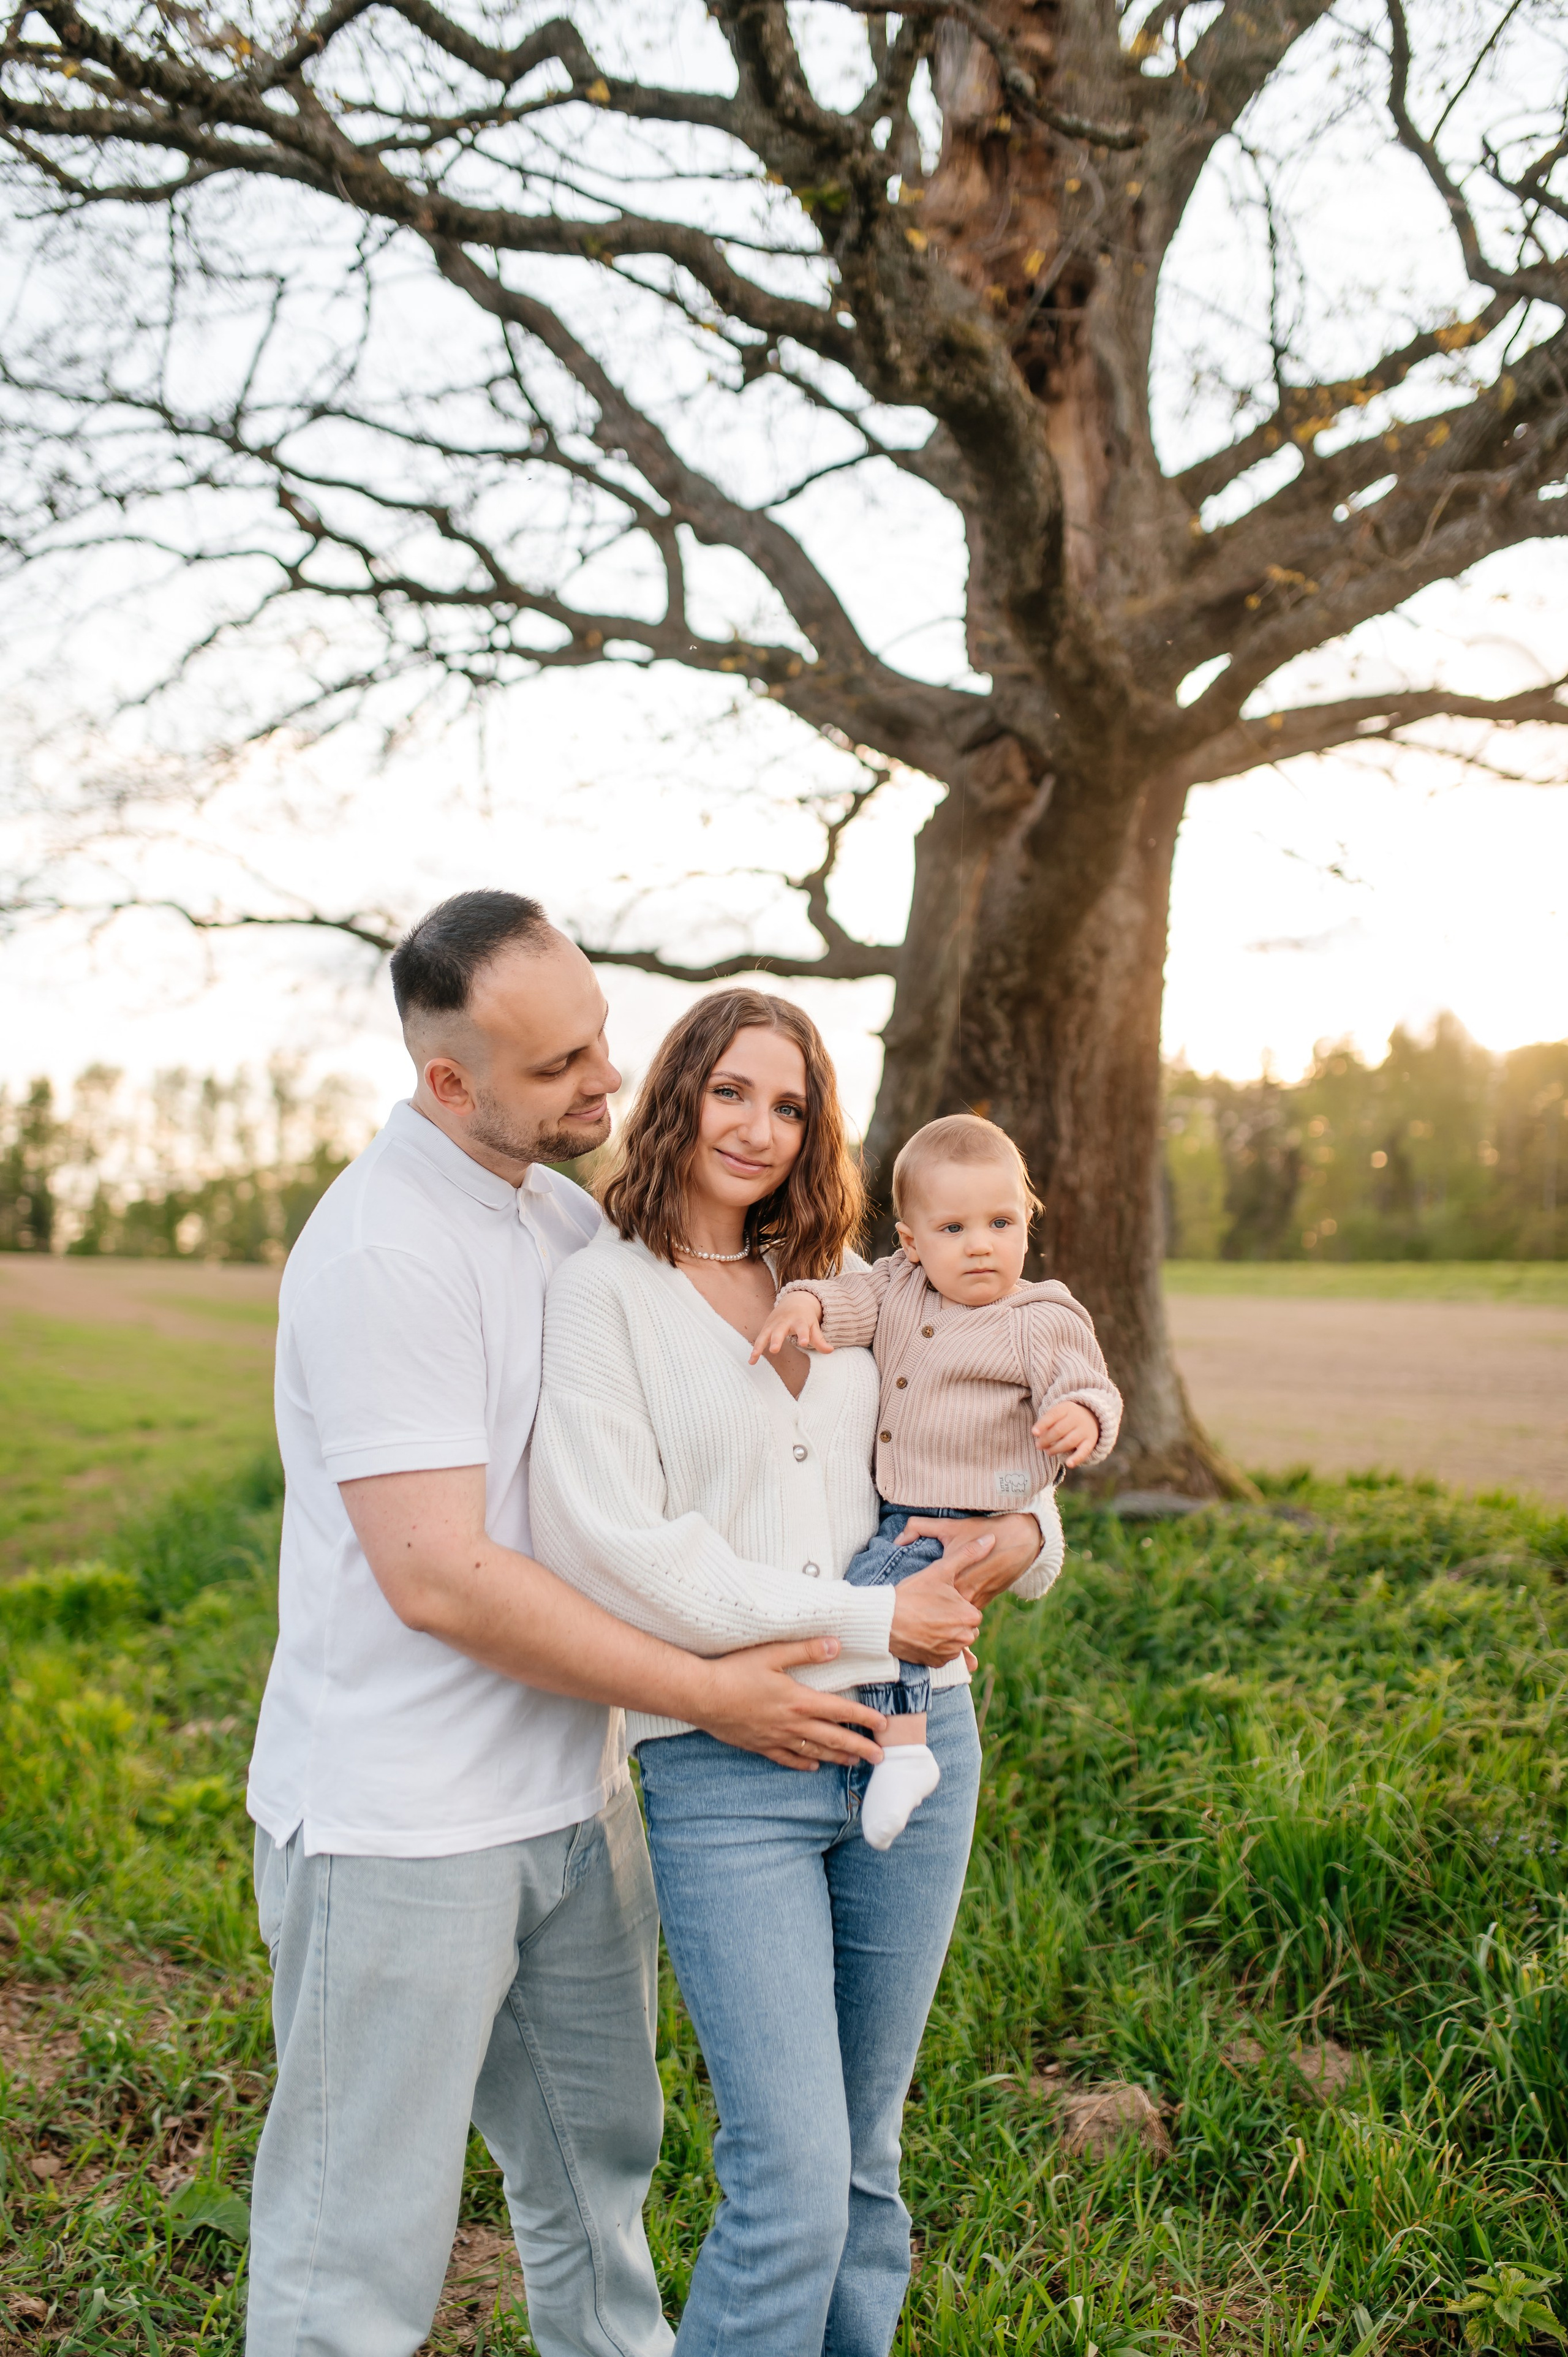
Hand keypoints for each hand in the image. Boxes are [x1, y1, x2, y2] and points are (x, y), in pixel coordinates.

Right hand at [690, 1636, 885, 1769]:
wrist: (701, 1696)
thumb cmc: (735, 1671)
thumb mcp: (772, 1653)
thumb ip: (806, 1650)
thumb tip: (836, 1645)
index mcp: (799, 1700)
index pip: (840, 1711)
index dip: (865, 1719)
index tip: (884, 1726)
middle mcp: (791, 1724)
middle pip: (833, 1738)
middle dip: (859, 1747)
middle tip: (880, 1756)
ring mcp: (775, 1738)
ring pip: (814, 1752)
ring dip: (837, 1757)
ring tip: (855, 1762)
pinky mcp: (760, 1745)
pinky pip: (787, 1759)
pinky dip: (803, 1764)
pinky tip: (814, 1767)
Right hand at [749, 1293, 830, 1364]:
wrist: (793, 1301)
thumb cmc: (805, 1318)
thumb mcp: (813, 1326)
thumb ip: (820, 1340)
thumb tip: (830, 1350)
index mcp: (799, 1320)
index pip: (802, 1328)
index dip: (803, 1335)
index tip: (804, 1343)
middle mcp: (785, 1321)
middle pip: (780, 1330)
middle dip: (776, 1339)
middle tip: (774, 1349)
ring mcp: (773, 1324)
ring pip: (765, 1334)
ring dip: (759, 1345)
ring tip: (754, 1357)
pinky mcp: (766, 1327)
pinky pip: (759, 1339)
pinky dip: (755, 1349)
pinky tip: (751, 1361)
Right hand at [887, 1554, 983, 1665]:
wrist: (884, 1620)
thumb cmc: (912, 1594)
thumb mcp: (940, 1570)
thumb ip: (968, 1554)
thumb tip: (991, 1539)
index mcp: (970, 1616)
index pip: (971, 1611)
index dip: (956, 1604)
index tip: (940, 1599)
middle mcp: (964, 1637)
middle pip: (965, 1627)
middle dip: (953, 1621)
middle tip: (931, 1610)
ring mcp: (950, 1653)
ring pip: (955, 1641)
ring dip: (945, 1634)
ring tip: (925, 1621)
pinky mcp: (936, 1663)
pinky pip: (943, 1655)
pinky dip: (935, 1647)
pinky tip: (922, 1635)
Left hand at [898, 1512, 1044, 1606]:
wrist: (1019, 1540)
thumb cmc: (981, 1530)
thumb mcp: (949, 1526)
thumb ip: (920, 1527)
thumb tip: (898, 1539)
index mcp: (952, 1576)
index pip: (928, 1597)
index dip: (915, 1601)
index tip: (904, 1602)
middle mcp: (965, 1592)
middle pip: (940, 1609)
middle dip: (927, 1611)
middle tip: (911, 1612)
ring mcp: (977, 1599)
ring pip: (955, 1614)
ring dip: (944, 1614)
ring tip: (926, 1614)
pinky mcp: (986, 1600)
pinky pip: (968, 1612)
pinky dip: (958, 1613)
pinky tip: (946, 1610)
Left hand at [1032, 1399, 1098, 1465]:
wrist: (1092, 1416)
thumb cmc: (1067, 1417)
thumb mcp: (1058, 1413)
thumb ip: (1047, 1422)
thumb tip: (1037, 1434)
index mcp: (1066, 1408)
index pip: (1053, 1415)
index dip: (1042, 1424)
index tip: (1034, 1433)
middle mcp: (1077, 1418)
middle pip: (1059, 1430)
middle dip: (1046, 1439)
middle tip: (1038, 1445)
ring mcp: (1084, 1430)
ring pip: (1069, 1441)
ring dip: (1056, 1449)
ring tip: (1048, 1452)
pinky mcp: (1090, 1441)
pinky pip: (1084, 1451)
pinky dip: (1077, 1458)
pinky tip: (1069, 1464)